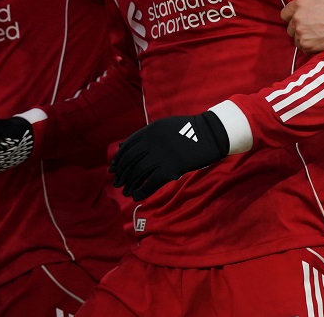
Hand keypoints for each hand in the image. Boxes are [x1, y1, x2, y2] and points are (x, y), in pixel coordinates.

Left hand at [109, 112, 228, 200]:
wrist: (210, 135)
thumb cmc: (188, 130)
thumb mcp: (164, 126)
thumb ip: (147, 135)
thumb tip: (125, 146)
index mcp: (149, 131)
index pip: (127, 148)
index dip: (118, 160)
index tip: (113, 169)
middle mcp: (152, 143)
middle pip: (130, 161)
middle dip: (121, 174)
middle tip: (117, 183)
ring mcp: (161, 156)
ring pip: (138, 173)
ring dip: (129, 184)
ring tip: (125, 191)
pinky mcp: (170, 169)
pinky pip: (151, 183)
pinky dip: (141, 191)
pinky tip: (136, 196)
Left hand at [280, 0, 323, 51]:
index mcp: (301, 4)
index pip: (285, 13)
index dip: (293, 15)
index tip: (304, 16)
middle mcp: (298, 19)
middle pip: (290, 27)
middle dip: (298, 27)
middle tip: (313, 26)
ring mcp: (303, 33)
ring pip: (295, 38)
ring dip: (303, 37)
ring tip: (318, 34)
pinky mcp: (309, 46)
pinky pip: (303, 48)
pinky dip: (309, 46)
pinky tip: (320, 41)